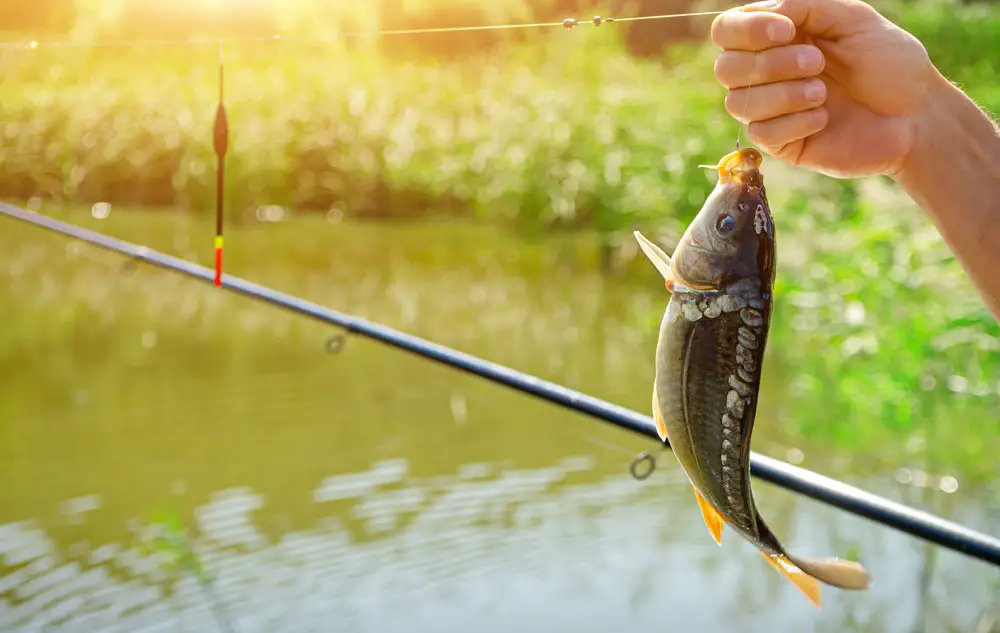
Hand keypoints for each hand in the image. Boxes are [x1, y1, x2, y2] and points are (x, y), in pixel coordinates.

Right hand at [711, 0, 935, 177]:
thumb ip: (805, 5)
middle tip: (817, 63)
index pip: (726, 30)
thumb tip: (764, 12)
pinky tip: (824, 118)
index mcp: (776, 37)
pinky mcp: (782, 144)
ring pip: (737, 103)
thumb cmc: (889, 62)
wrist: (916, 114)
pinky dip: (795, 122)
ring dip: (784, 94)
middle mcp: (765, 73)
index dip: (746, 30)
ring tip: (823, 93)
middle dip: (769, 64)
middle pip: (725, 68)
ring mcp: (771, 110)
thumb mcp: (851, 18)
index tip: (787, 30)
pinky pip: (761, 134)